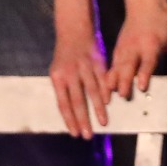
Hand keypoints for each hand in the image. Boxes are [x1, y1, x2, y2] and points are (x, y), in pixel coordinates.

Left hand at [50, 25, 113, 140]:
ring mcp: (85, 68)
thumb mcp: (58, 71)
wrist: (73, 30)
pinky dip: (105, 92)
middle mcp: (70, 74)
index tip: (75, 133)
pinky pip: (102, 80)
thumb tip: (70, 111)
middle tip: (88, 135)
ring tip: (103, 123)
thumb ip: (64, 89)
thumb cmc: (64, 55)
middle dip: (82, 120)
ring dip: (98, 109)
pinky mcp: (97, 62)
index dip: (69, 119)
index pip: (63, 103)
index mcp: (57, 78)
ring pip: (92, 92)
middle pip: (77, 101)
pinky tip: (108, 103)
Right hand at [108, 0, 166, 97]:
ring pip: (117, 65)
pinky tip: (105, 86)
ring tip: (110, 94)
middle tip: (124, 96)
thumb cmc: (164, 23)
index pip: (148, 61)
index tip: (141, 86)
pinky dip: (108, 74)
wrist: (145, 5)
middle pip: (128, 65)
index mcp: (152, 44)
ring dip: (114, 80)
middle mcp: (136, 46)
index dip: (144, 74)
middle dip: (125, 80)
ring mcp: (124, 47)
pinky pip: (112, 64)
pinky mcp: (118, 48)